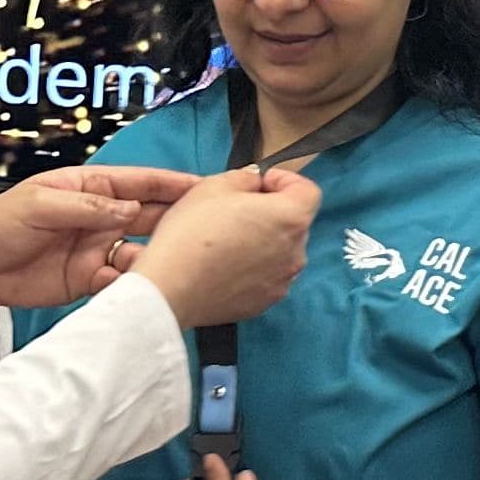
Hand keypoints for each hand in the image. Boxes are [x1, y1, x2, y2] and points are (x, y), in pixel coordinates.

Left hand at [0, 167, 201, 322]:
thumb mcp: (37, 204)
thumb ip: (85, 207)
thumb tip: (128, 208)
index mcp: (88, 187)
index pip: (139, 182)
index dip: (172, 183)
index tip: (204, 187)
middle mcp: (99, 216)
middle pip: (149, 214)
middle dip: (178, 219)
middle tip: (208, 227)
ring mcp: (96, 248)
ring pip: (142, 249)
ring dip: (160, 254)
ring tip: (178, 260)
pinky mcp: (90, 279)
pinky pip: (123, 279)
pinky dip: (135, 283)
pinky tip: (145, 285)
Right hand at [131, 166, 319, 326]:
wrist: (171, 288)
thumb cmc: (192, 233)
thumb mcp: (214, 185)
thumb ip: (246, 177)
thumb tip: (255, 183)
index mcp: (291, 218)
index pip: (308, 191)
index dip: (285, 180)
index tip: (259, 182)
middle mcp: (295, 252)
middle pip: (294, 222)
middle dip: (271, 211)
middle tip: (236, 209)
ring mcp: (282, 281)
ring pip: (281, 251)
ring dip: (263, 240)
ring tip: (228, 239)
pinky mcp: (264, 302)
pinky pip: (267, 276)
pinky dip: (253, 267)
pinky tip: (225, 264)